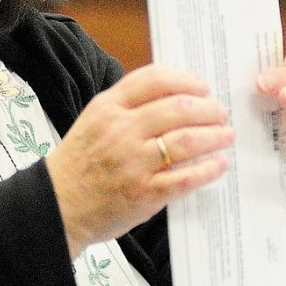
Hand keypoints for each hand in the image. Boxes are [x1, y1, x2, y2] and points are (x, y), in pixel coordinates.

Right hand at [45, 64, 234, 258]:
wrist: (58, 206)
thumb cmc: (80, 163)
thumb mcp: (95, 121)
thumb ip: (128, 106)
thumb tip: (176, 96)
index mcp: (108, 108)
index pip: (154, 80)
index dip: (186, 80)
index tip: (203, 87)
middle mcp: (121, 131)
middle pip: (178, 108)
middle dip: (209, 109)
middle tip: (221, 113)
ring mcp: (133, 163)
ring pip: (187, 140)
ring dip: (215, 135)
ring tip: (227, 135)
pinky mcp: (144, 193)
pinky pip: (185, 178)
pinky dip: (207, 169)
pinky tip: (219, 164)